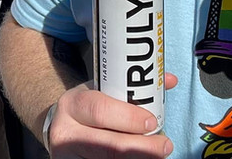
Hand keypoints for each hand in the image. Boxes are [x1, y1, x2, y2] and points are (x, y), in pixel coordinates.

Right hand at [47, 80, 175, 157]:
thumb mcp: (99, 94)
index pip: (100, 110)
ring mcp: (69, 156)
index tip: (152, 121)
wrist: (62, 133)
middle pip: (108, 146)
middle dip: (142, 147)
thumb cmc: (87, 112)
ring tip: (158, 155)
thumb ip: (130, 90)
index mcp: (73, 104)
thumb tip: (169, 80)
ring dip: (139, 158)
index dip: (128, 118)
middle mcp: (66, 132)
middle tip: (164, 146)